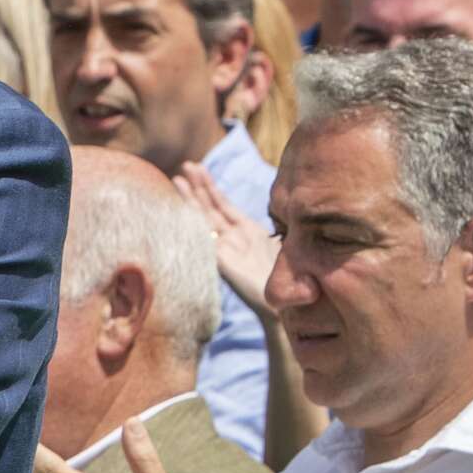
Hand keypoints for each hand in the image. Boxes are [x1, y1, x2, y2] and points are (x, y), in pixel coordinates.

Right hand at [175, 163, 276, 315]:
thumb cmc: (293, 279)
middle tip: (185, 166)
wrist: (287, 306)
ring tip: (179, 177)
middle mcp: (233, 239)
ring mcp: (226, 249)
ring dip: (192, 197)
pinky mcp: (223, 261)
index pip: (223, 205)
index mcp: (248, 232)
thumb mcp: (288, 244)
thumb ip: (281, 228)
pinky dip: (194, 221)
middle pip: (210, 207)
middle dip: (198, 186)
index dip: (211, 188)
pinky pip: (206, 237)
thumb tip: (290, 206)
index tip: (198, 169)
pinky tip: (185, 206)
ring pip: (204, 218)